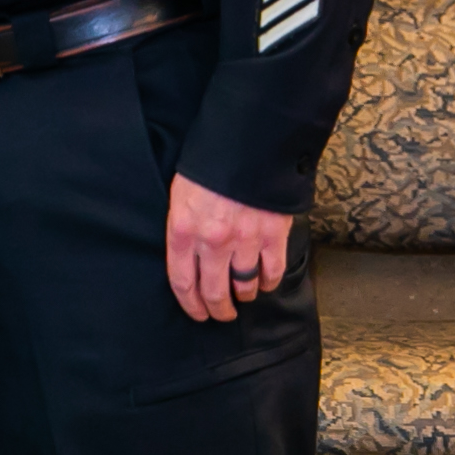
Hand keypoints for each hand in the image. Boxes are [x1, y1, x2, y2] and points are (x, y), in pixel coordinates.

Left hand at [164, 173, 291, 322]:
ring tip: (244, 295)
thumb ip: (184, 228)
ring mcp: (245, 240)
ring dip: (244, 295)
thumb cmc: (209, 165)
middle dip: (219, 309)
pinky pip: (272, 271)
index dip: (190, 304)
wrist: (246, 140)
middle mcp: (213, 241)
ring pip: (245, 285)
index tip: (197, 314)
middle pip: (214, 292)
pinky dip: (269, 281)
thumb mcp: (182, 194)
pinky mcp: (273, 235)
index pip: (182, 281)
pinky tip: (265, 281)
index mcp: (184, 229)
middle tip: (223, 314)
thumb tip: (190, 258)